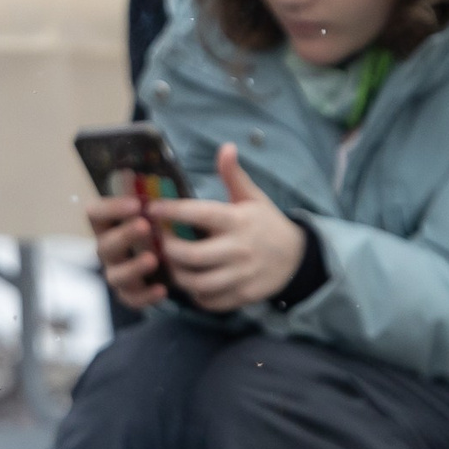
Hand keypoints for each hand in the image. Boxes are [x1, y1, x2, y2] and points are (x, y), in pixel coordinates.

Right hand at [87, 191, 168, 310]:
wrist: (179, 260)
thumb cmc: (165, 228)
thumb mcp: (162, 211)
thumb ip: (156, 197)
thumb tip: (149, 176)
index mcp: (110, 226)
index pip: (96, 213)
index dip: (111, 208)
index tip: (135, 203)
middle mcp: (108, 250)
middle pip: (104, 245)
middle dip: (124, 236)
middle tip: (145, 226)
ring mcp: (117, 273)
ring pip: (115, 275)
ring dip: (133, 267)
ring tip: (153, 259)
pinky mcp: (131, 294)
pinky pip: (132, 299)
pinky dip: (146, 296)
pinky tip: (163, 289)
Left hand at [148, 144, 308, 311]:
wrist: (297, 257)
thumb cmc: (265, 223)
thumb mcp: (253, 197)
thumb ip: (234, 175)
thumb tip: (226, 147)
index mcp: (238, 221)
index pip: (200, 214)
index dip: (173, 211)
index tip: (152, 208)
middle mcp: (239, 249)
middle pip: (192, 255)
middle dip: (169, 249)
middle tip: (161, 242)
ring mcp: (241, 275)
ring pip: (197, 283)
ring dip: (178, 275)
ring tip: (172, 263)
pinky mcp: (242, 296)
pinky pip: (209, 301)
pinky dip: (194, 295)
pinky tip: (191, 282)